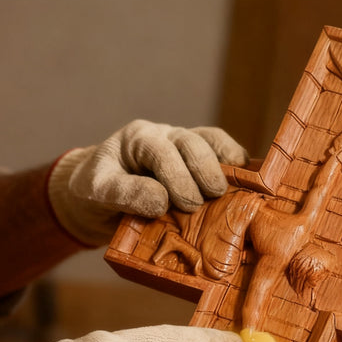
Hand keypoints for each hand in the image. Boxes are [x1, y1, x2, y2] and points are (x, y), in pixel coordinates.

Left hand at [47, 120, 247, 244]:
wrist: (98, 196)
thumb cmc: (95, 192)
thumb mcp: (97, 192)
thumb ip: (124, 193)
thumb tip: (161, 200)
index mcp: (138, 138)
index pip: (163, 151)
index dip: (177, 178)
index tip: (183, 205)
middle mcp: (165, 135)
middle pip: (194, 142)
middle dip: (203, 173)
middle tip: (203, 202)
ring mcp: (184, 145)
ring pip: (213, 141)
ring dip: (226, 166)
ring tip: (231, 191)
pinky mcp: (200, 160)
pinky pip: (223, 153)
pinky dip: (237, 167)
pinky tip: (245, 187)